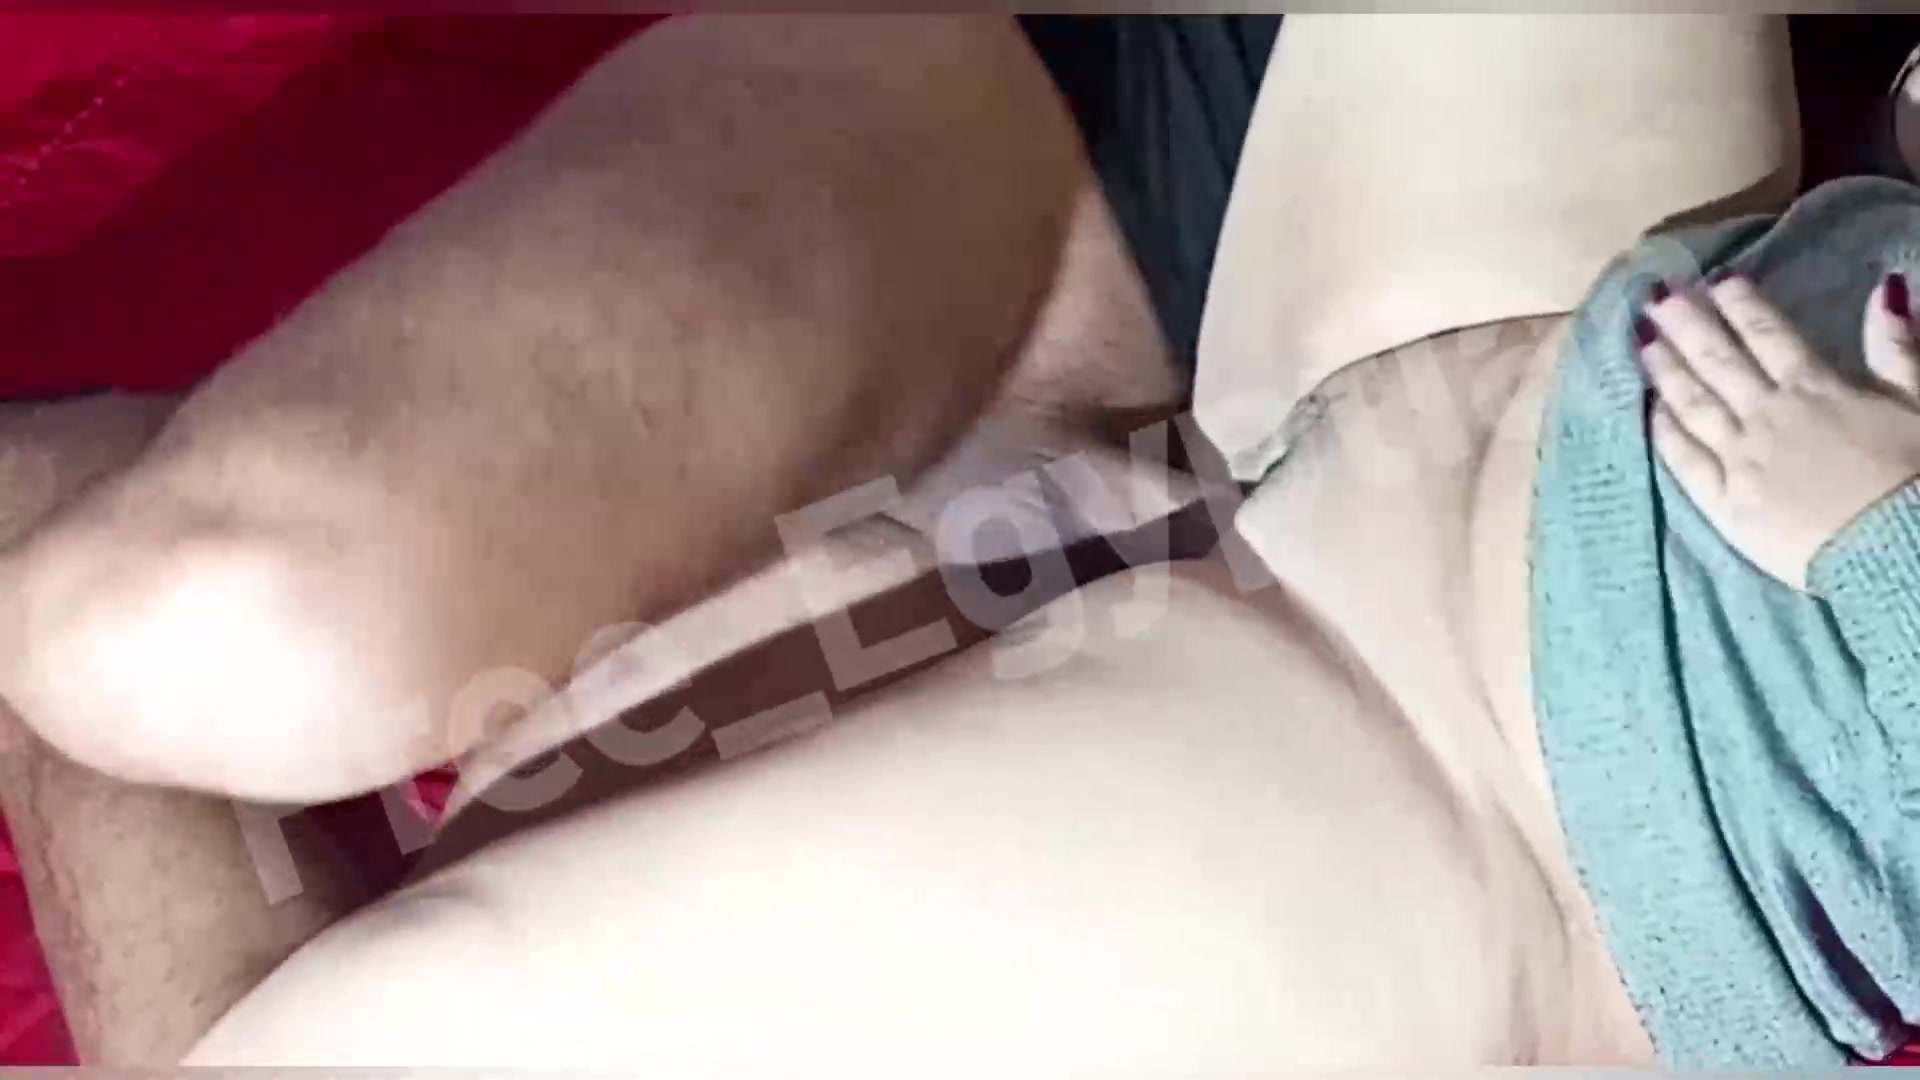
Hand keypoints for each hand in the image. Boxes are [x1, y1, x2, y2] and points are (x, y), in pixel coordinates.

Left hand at [1638, 272, 1919, 590]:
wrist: (1898, 548)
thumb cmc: (1917, 477)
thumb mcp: (1919, 402)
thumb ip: (1896, 348)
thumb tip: (1887, 286)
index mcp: (1816, 389)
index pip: (1769, 335)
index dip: (1740, 305)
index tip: (1716, 281)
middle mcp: (1768, 416)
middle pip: (1718, 361)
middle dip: (1686, 324)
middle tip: (1656, 295)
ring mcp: (1739, 459)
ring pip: (1693, 403)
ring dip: (1667, 368)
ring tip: (1643, 339)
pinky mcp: (1724, 503)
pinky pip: (1684, 460)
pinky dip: (1665, 431)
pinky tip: (1650, 410)